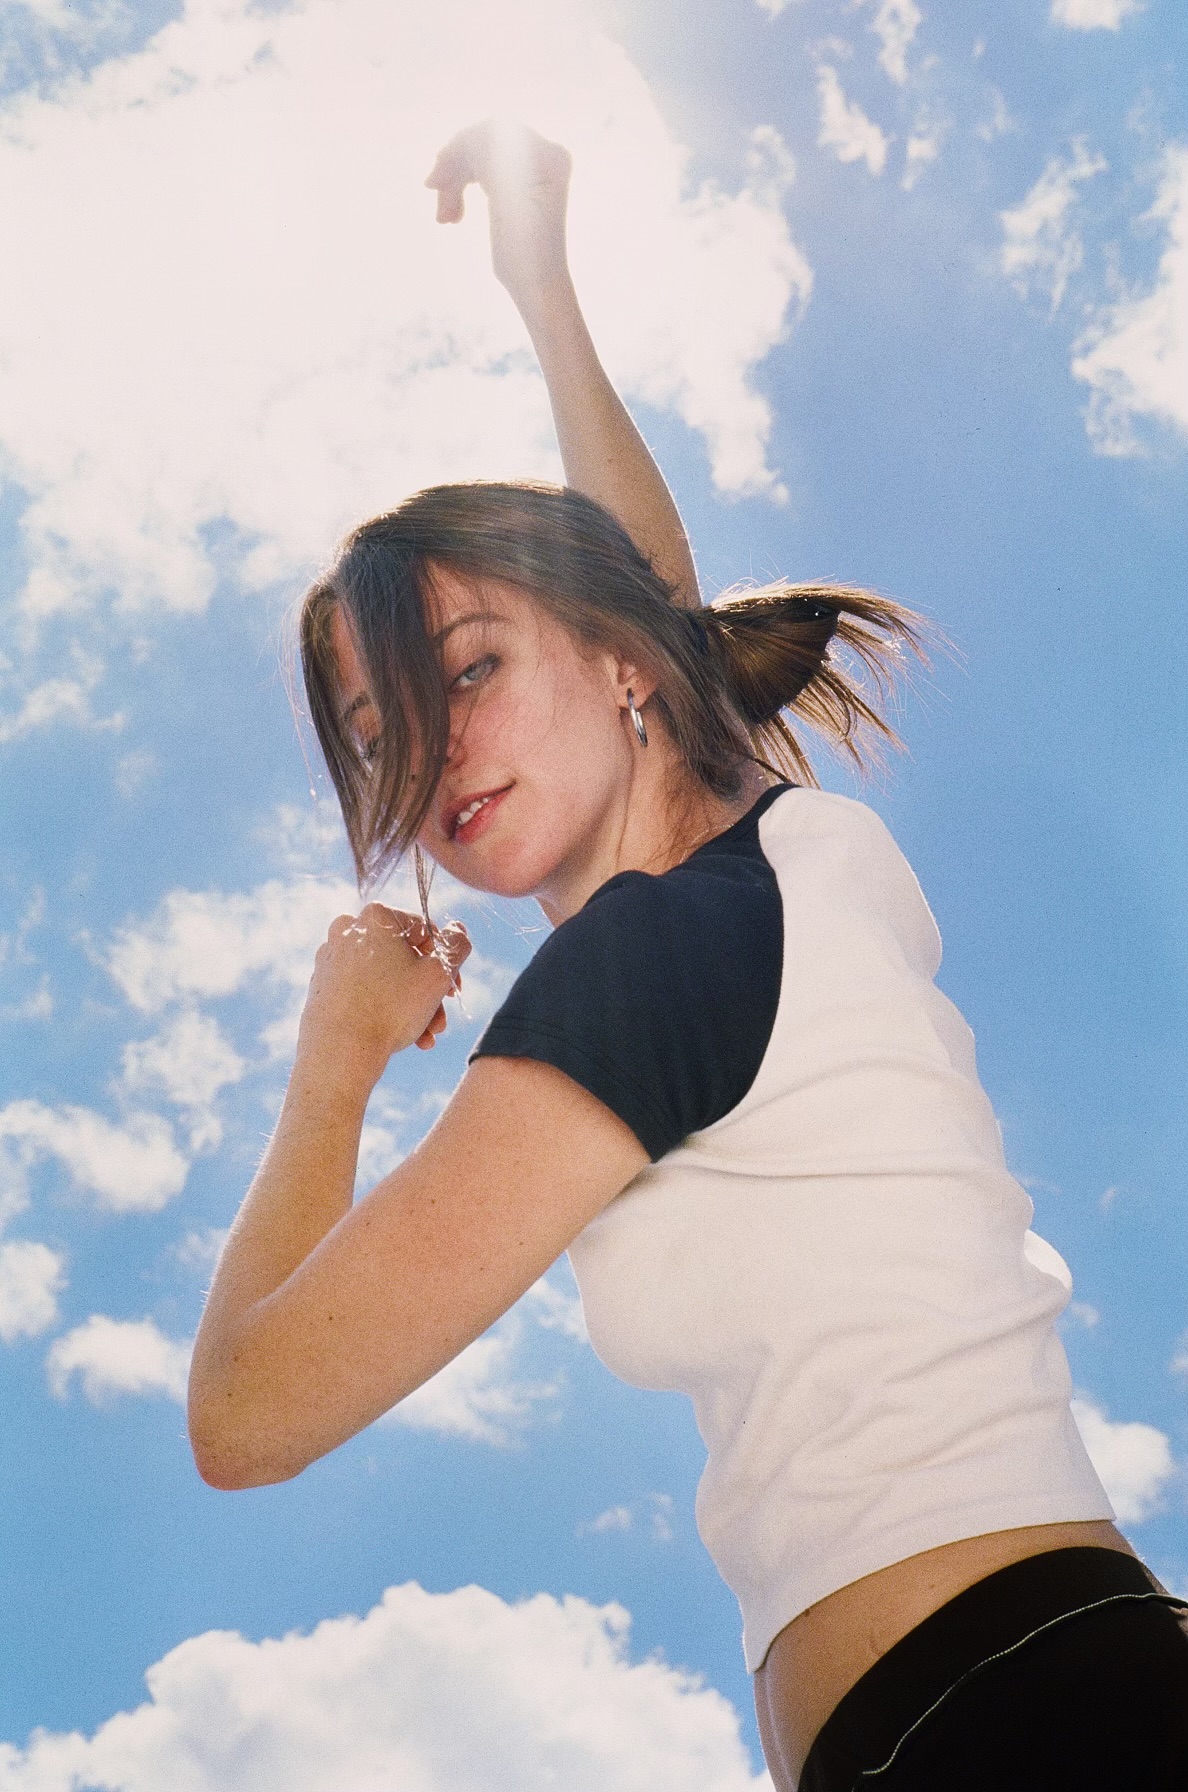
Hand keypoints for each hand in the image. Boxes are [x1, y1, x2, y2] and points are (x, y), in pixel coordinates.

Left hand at [297, 906, 471, 1086]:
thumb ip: (457, 946)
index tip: (453, 989)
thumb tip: (458, 931)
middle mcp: (347, 930)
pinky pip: (364, 990)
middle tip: (441, 1019)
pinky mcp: (323, 984)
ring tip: (427, 1035)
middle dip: (428, 991)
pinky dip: (385, 1008)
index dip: (446, 961)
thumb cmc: (390, 1009)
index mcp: (375, 917)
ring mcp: (331, 958)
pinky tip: (404, 1036)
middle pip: (404, 957)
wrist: (339, 1052)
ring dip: (411, 1005)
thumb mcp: (438, 975)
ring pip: (385, 977)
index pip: (425, 930)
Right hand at [425, 119, 572, 307]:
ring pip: (479, 160)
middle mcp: (543, 155)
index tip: (433, 182)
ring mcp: (532, 169)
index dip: (458, 150)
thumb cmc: (525, 256)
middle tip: (434, 196)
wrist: (538, 288)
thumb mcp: (508, 204)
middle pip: (484, 144)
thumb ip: (496, 162)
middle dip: (455, 170)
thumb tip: (482, 129)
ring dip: (456, 185)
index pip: (492, 132)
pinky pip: (483, 171)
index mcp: (546, 156)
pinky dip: (464, 188)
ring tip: (445, 219)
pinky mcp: (521, 184)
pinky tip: (454, 214)